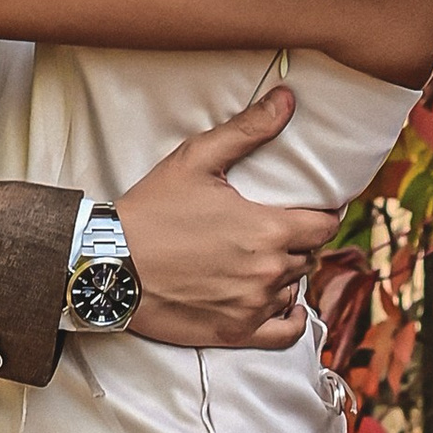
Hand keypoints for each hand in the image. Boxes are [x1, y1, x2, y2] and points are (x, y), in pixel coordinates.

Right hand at [120, 93, 340, 352]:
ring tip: (264, 262)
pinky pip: (284, 332)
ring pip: (293, 288)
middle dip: (298, 243)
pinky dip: (291, 319)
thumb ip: (247, 130)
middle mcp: (268, 271)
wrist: (108, 265)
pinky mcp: (234, 332)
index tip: (314, 211)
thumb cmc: (151, 210)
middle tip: (278, 232)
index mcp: (267, 229)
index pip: (324, 226)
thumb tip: (287, 99)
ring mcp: (253, 305)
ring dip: (285, 275)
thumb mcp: (196, 159)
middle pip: (308, 257)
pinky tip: (287, 306)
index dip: (323, 216)